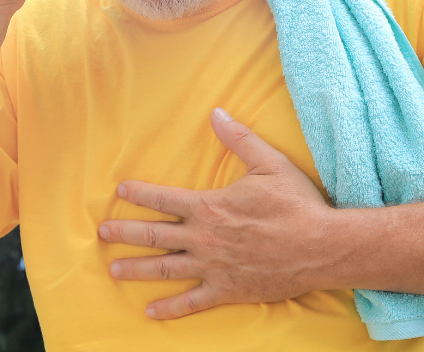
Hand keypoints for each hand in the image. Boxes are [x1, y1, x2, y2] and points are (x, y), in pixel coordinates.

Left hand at [99, 108, 337, 319]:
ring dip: (136, 268)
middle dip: (125, 232)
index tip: (121, 191)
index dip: (140, 194)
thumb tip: (217, 113)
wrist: (321, 247)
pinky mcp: (227, 290)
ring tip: (113, 269)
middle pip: (154, 235)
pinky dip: (170, 307)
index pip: (164, 199)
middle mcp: (204, 238)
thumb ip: (239, 139)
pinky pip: (191, 301)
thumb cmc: (296, 204)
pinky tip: (150, 311)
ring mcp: (212, 267)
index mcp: (210, 206)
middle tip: (102, 233)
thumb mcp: (269, 163)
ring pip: (164, 268)